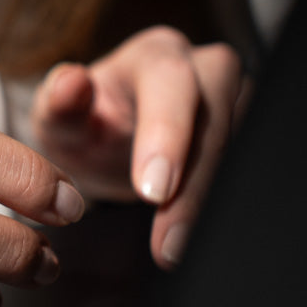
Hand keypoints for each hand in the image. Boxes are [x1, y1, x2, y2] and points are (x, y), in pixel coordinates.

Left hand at [30, 27, 246, 268]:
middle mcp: (205, 71)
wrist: (112, 139)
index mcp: (156, 56)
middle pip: (217, 117)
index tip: (152, 191)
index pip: (172, 82)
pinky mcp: (248, 138)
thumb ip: (59, 103)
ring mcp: (235, 105)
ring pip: (239, 149)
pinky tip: (198, 243)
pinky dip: (221, 210)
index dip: (167, 134)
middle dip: (196, 183)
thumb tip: (69, 83)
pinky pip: (243, 173)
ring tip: (176, 250)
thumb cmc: (87, 121)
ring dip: (212, 204)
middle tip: (170, 241)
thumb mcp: (59, 116)